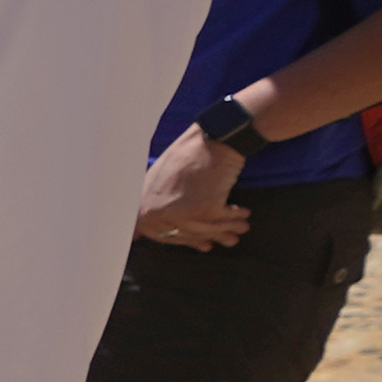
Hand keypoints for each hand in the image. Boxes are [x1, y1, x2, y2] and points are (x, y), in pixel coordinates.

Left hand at [134, 126, 250, 248]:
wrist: (214, 137)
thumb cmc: (190, 153)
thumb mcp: (158, 178)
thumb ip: (152, 204)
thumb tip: (137, 236)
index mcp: (143, 202)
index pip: (159, 234)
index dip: (184, 240)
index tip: (202, 243)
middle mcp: (156, 210)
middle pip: (185, 234)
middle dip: (209, 237)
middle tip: (228, 239)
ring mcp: (178, 212)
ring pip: (205, 230)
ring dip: (226, 230)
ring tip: (241, 228)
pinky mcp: (202, 209)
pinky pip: (221, 221)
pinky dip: (235, 219)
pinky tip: (244, 215)